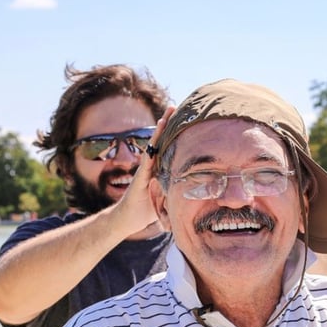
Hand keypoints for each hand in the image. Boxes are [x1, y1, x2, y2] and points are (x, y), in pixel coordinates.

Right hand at [112, 105, 175, 236]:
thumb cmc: (147, 209)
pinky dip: (153, 147)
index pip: (168, 148)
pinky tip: (156, 136)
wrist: (127, 219)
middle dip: (167, 125)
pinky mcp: (141, 177)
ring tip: (166, 115)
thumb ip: (177, 193)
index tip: (184, 120)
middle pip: (161, 142)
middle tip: (175, 107)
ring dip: (160, 131)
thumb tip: (198, 195)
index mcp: (159, 170)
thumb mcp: (167, 199)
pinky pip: (147, 159)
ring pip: (154, 146)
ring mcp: (145, 170)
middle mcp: (152, 166)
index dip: (175, 134)